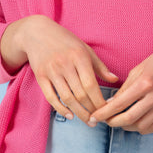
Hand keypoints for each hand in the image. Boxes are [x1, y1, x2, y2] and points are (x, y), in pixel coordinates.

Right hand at [0, 16, 117, 123]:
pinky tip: (70, 115)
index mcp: (79, 56)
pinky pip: (51, 97)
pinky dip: (60, 109)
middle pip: (80, 94)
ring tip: (87, 121)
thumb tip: (115, 79)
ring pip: (67, 98)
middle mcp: (65, 64)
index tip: (107, 111)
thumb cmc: (65, 41)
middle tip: (98, 120)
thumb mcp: (84, 48)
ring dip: (78, 113)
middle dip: (91, 110)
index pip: (91, 85)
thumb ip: (99, 66)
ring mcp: (51, 71)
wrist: (36, 32)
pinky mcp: (40, 76)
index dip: (99, 101)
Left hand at [89, 34, 152, 133]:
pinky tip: (135, 122)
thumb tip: (111, 103)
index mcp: (145, 83)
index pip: (119, 104)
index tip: (94, 117)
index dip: (104, 113)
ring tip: (120, 120)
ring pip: (140, 127)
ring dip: (126, 127)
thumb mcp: (139, 68)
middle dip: (112, 123)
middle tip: (105, 120)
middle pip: (128, 119)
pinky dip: (141, 128)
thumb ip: (125, 88)